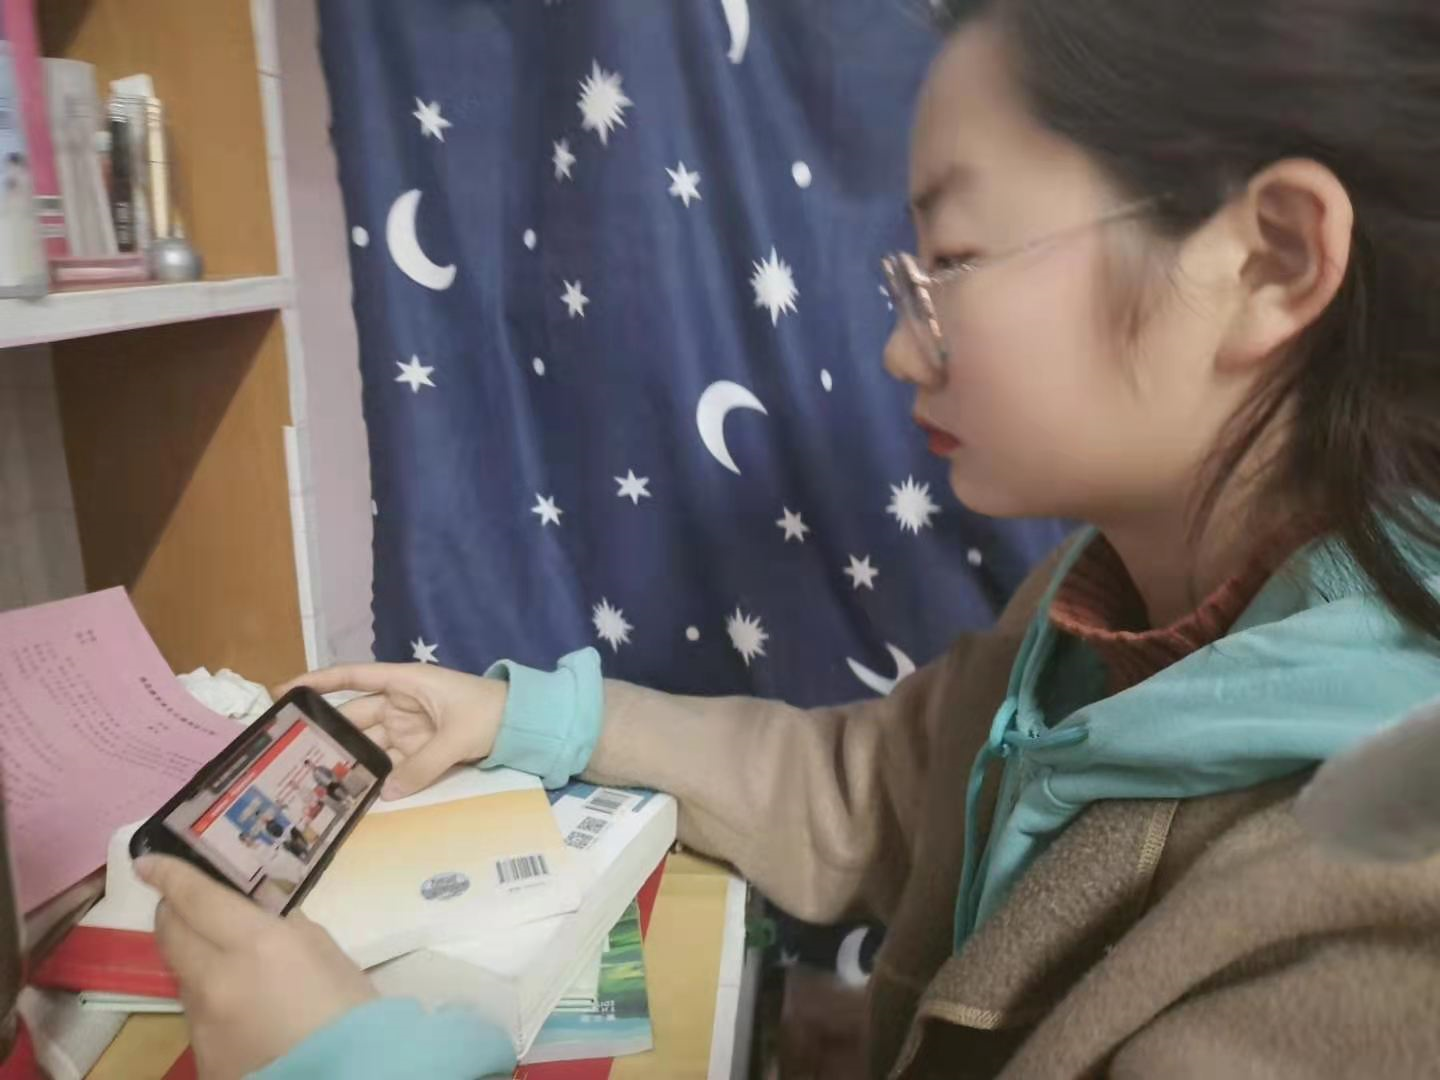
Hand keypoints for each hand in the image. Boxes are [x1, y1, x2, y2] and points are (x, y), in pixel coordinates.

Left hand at [137, 855, 376, 1079]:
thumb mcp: (327, 952)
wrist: (348, 1078)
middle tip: (186, 903)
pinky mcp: (201, 1058)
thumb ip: (285, 926)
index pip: (195, 899)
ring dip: (194, 959)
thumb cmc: (352, 1010)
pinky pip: (197, 1017)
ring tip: (228, 961)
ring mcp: (202, 1025)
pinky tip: (244, 1012)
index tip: (147, 860)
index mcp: (254, 945)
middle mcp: (215, 981)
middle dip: (173, 913)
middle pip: (171, 935)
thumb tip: (260, 911)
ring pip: (182, 977)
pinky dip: (211, 1002)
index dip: (169, 875)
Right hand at [276, 663, 506, 798]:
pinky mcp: (419, 750)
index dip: (318, 682)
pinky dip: (375, 778)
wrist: (524, 725)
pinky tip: (354, 794)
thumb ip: (422, 766)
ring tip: (316, 781)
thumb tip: (386, 793)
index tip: (283, 691)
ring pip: (369, 745)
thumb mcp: (456, 736)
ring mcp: (407, 728)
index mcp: (405, 682)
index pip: (353, 678)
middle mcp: (399, 703)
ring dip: (349, 761)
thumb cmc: (491, 712)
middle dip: (328, 733)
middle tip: (292, 753)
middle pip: (355, 717)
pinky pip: (390, 763)